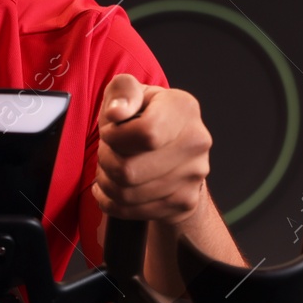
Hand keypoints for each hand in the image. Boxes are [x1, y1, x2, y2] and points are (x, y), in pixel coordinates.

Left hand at [93, 75, 211, 224]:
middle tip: (107, 152)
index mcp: (183, 108)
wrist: (172, 149)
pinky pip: (133, 211)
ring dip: (107, 182)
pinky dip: (112, 201)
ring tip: (110, 168)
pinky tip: (112, 186)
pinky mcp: (184, 202)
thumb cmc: (144, 116)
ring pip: (128, 194)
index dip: (115, 137)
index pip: (145, 134)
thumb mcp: (129, 92)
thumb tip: (117, 112)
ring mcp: (194, 175)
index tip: (110, 133)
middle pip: (130, 170)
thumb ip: (121, 91)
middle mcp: (196, 142)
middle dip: (106, 162)